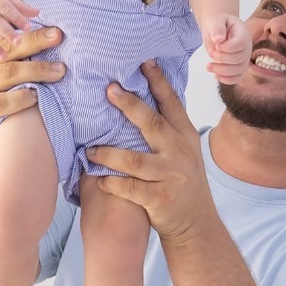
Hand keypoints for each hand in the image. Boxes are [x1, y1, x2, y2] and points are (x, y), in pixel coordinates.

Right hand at [0, 21, 64, 154]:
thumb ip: (9, 65)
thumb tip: (44, 46)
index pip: (5, 39)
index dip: (29, 32)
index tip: (54, 28)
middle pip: (7, 50)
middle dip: (35, 41)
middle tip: (57, 36)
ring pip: (8, 73)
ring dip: (37, 70)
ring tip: (59, 70)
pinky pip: (4, 101)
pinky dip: (23, 97)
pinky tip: (37, 96)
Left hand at [85, 61, 216, 246]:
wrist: (196, 223)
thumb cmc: (182, 182)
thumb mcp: (184, 151)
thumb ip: (167, 128)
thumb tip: (142, 96)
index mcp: (185, 136)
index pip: (171, 103)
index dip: (158, 81)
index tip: (143, 61)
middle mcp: (180, 152)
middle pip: (151, 123)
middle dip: (129, 105)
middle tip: (109, 89)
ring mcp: (171, 175)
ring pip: (134, 159)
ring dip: (108, 152)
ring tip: (89, 148)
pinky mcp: (160, 198)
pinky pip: (130, 188)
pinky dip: (112, 183)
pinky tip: (98, 178)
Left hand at [202, 14, 251, 83]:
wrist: (216, 29)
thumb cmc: (216, 24)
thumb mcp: (215, 21)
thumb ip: (217, 28)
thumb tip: (218, 39)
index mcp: (244, 33)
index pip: (240, 44)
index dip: (226, 47)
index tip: (216, 44)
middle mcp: (247, 47)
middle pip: (239, 59)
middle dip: (221, 58)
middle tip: (211, 52)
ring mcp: (244, 58)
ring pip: (238, 71)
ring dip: (221, 71)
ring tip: (208, 66)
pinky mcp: (239, 67)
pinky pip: (237, 78)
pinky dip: (226, 79)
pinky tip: (215, 75)